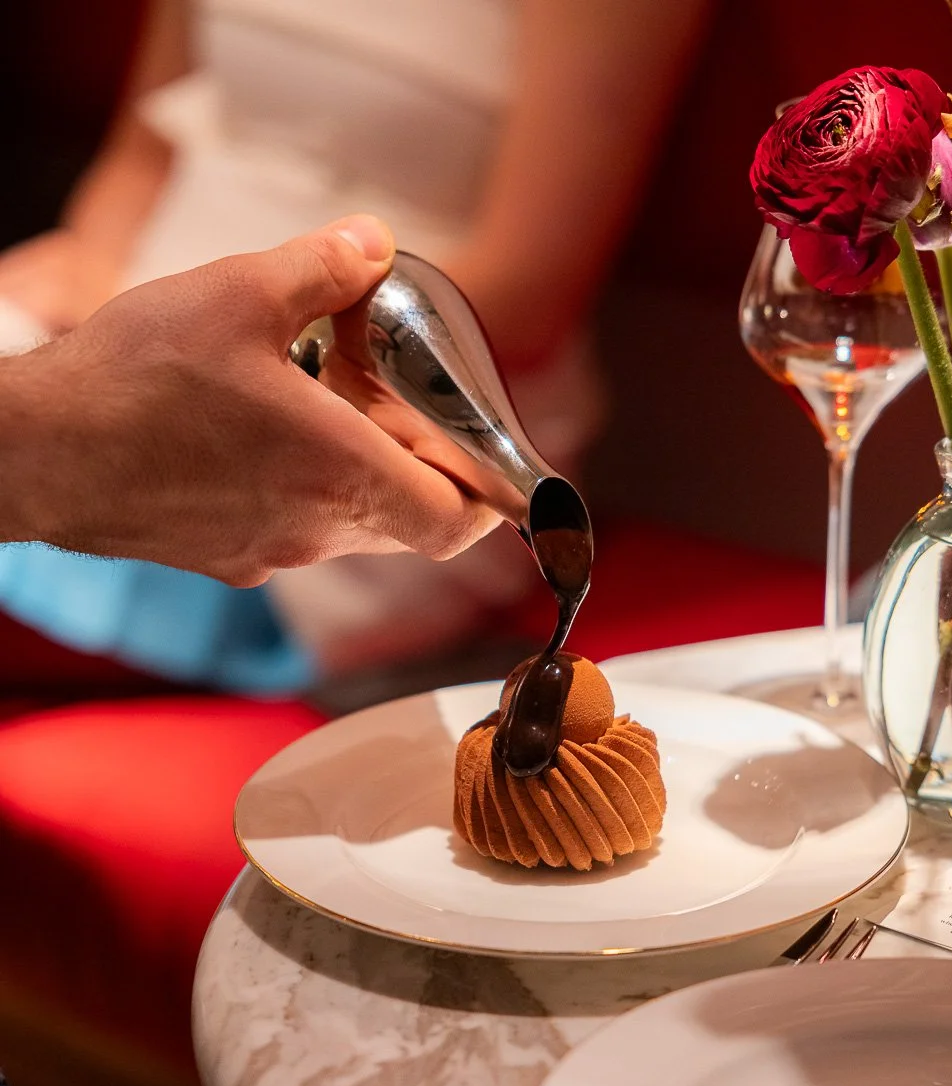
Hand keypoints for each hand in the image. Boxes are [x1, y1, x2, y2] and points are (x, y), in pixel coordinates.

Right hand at [7, 215, 499, 584]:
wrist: (36, 455)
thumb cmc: (137, 382)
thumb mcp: (239, 294)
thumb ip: (321, 268)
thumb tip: (372, 244)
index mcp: (341, 476)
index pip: (455, 523)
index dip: (488, 502)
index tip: (490, 469)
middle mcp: (314, 532)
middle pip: (406, 525)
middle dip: (422, 477)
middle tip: (407, 417)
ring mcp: (266, 554)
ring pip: (348, 530)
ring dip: (358, 482)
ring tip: (329, 414)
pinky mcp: (222, 559)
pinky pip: (291, 533)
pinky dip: (304, 495)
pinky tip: (262, 439)